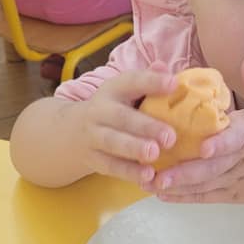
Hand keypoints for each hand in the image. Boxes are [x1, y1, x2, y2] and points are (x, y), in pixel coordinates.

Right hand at [81, 66, 177, 186]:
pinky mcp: (93, 159)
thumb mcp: (126, 91)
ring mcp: (93, 136)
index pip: (131, 81)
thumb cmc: (114, 109)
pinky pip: (111, 166)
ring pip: (113, 142)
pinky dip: (129, 172)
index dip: (152, 82)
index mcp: (113, 89)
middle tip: (170, 136)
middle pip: (121, 117)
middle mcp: (100, 111)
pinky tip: (148, 176)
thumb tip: (164, 67)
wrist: (70, 133)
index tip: (174, 85)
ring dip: (134, 148)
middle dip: (146, 126)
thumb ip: (147, 81)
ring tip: (154, 154)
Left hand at [151, 54, 243, 203]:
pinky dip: (186, 197)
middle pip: (214, 167)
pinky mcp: (234, 195)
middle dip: (186, 171)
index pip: (237, 138)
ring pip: (207, 184)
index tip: (204, 147)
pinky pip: (208, 197)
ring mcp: (238, 179)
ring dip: (179, 185)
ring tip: (152, 184)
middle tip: (159, 173)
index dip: (221, 143)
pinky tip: (163, 195)